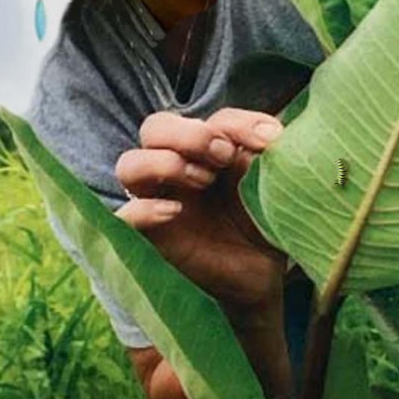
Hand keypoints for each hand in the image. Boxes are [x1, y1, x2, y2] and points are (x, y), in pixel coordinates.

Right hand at [116, 108, 292, 398]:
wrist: (263, 280)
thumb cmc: (266, 225)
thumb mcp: (274, 187)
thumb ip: (272, 157)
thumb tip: (276, 138)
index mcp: (211, 151)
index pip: (210, 118)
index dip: (236, 122)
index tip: (268, 140)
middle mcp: (178, 169)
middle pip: (155, 128)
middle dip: (188, 134)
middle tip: (222, 155)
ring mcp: (158, 201)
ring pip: (130, 164)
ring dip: (164, 162)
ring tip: (203, 180)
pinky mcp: (148, 239)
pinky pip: (123, 217)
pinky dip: (143, 208)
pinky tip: (174, 213)